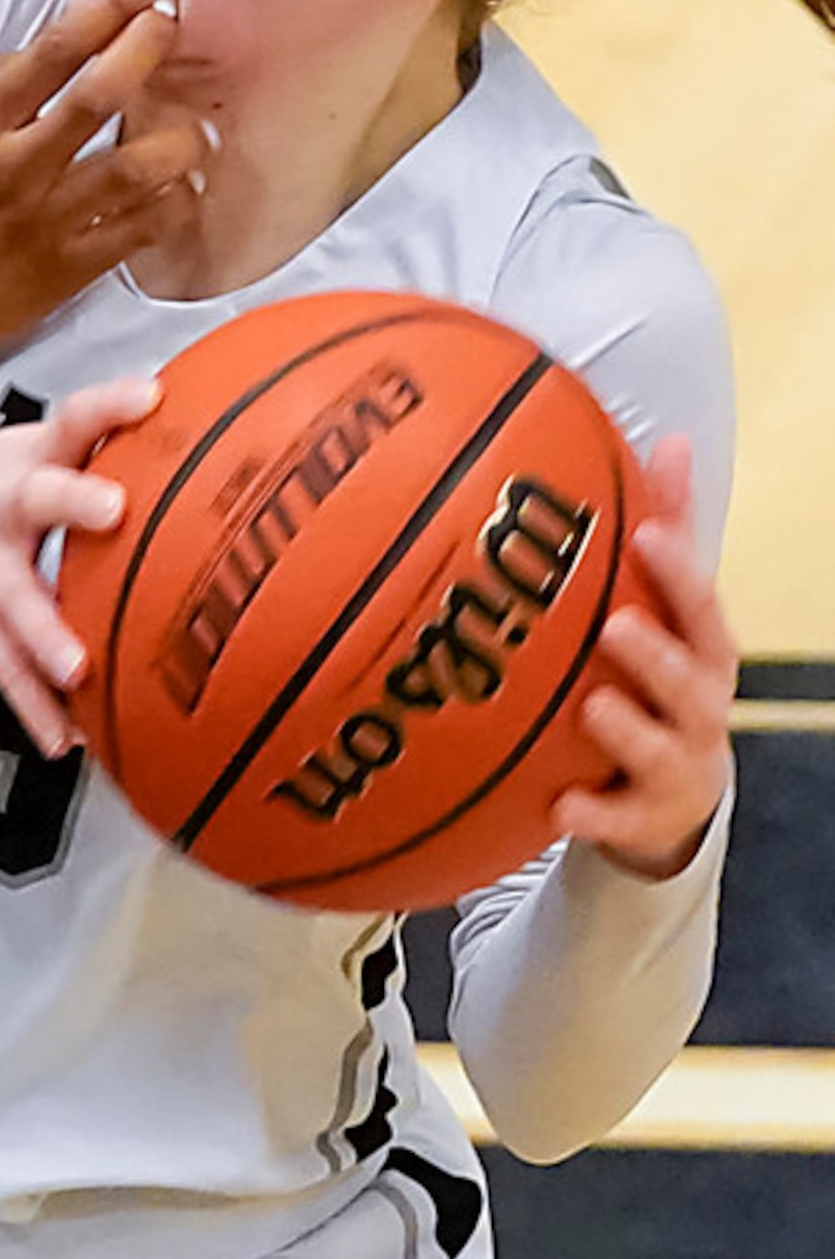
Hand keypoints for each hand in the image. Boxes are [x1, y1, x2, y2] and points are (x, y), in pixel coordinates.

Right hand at [0, 0, 212, 405]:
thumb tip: (39, 59)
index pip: (57, 48)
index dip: (114, 4)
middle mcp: (15, 168)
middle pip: (105, 93)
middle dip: (151, 45)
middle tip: (172, 24)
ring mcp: (44, 222)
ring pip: (140, 168)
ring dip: (181, 137)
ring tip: (195, 125)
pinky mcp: (62, 273)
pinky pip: (139, 234)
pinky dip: (173, 206)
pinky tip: (183, 189)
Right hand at [0, 372, 159, 753]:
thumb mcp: (28, 450)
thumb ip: (104, 452)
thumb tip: (203, 443)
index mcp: (31, 459)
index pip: (73, 418)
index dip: (109, 405)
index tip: (147, 397)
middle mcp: (5, 505)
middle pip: (39, 497)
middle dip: (76, 504)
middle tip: (112, 511)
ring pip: (16, 600)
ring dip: (45, 635)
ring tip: (76, 669)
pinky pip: (6, 666)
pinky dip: (35, 707)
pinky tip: (64, 738)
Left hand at [551, 436, 737, 878]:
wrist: (669, 793)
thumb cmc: (657, 678)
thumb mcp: (666, 610)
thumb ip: (667, 530)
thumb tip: (672, 438)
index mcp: (701, 651)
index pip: (700, 607)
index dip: (679, 572)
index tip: (646, 533)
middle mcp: (699, 708)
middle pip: (691, 680)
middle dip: (659, 654)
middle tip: (616, 624)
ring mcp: (676, 766)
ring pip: (659, 749)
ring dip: (627, 729)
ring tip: (593, 705)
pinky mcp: (644, 818)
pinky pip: (616, 819)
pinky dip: (592, 815)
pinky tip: (558, 807)